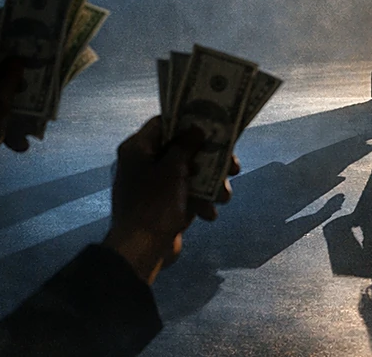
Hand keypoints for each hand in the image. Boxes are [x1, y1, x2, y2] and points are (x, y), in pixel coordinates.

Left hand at [101, 118, 237, 284]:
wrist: (140, 250)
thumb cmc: (154, 204)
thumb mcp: (172, 169)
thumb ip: (186, 146)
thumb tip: (197, 128)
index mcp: (138, 149)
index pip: (163, 123)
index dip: (187, 121)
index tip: (212, 123)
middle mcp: (145, 163)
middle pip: (183, 150)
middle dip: (211, 160)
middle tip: (233, 165)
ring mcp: (156, 186)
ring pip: (191, 175)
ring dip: (211, 185)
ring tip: (225, 197)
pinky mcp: (165, 205)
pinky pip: (188, 196)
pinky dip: (200, 203)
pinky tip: (208, 214)